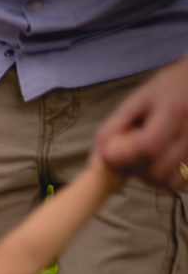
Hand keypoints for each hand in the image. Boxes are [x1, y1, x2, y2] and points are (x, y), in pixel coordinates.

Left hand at [95, 55, 187, 193]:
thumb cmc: (162, 92)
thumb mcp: (133, 103)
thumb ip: (110, 131)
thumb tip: (96, 163)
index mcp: (174, 111)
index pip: (148, 146)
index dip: (123, 156)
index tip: (110, 154)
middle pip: (158, 170)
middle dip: (134, 169)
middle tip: (127, 155)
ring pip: (169, 181)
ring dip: (149, 177)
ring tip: (144, 158)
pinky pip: (178, 182)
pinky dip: (163, 179)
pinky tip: (157, 163)